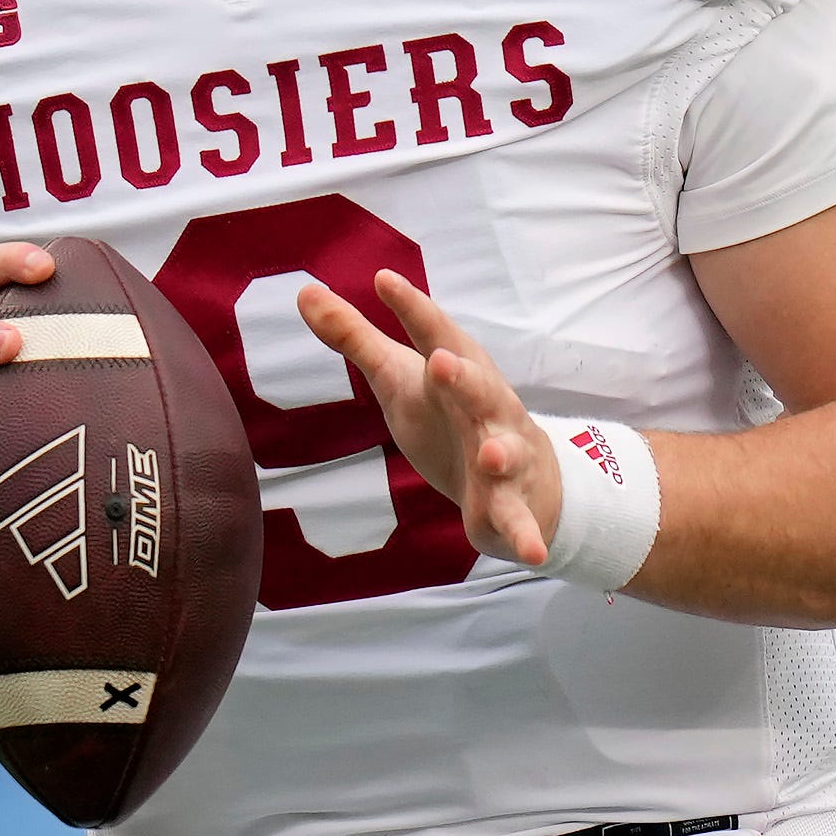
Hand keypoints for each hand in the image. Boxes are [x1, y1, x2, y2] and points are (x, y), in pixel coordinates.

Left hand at [298, 270, 560, 565]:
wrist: (517, 473)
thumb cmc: (448, 414)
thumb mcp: (399, 376)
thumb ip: (354, 337)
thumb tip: (303, 293)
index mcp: (457, 371)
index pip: (435, 334)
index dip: (413, 309)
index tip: (385, 280)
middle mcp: (486, 408)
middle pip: (479, 388)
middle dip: (464, 378)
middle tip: (442, 361)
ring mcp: (503, 455)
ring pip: (506, 452)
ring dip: (501, 453)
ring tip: (492, 456)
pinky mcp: (509, 502)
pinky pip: (518, 519)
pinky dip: (525, 534)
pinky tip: (532, 555)